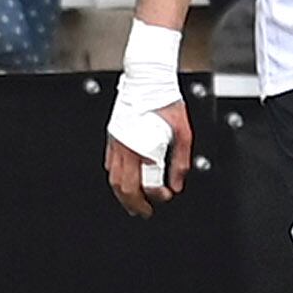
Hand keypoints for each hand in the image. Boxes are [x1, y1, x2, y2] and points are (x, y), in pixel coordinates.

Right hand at [104, 102, 191, 216]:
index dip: (155, 195)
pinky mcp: (112, 137)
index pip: (143, 183)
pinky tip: (124, 183)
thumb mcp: (183, 132)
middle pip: (123, 186)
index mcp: (141, 146)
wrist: (147, 80)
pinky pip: (109, 165)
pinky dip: (116, 179)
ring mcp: (115, 142)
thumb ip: (181, 160)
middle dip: (134, 203)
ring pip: (112, 178)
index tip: (166, 197)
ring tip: (133, 204)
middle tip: (144, 212)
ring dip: (122, 195)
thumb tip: (178, 183)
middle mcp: (124, 147)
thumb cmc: (166, 101)